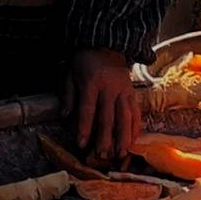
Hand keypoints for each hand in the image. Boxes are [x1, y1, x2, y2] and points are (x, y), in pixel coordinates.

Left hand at [62, 47, 143, 163]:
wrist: (107, 43)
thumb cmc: (85, 61)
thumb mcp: (70, 72)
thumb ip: (68, 94)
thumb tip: (64, 115)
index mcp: (92, 83)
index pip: (88, 109)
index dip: (85, 128)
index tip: (82, 144)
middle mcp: (109, 88)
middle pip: (108, 117)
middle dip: (105, 138)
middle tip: (102, 156)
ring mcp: (123, 91)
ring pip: (125, 117)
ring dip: (124, 137)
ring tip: (121, 154)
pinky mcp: (132, 93)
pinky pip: (135, 112)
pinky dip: (135, 128)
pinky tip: (133, 142)